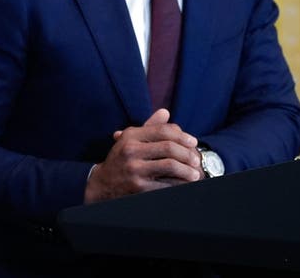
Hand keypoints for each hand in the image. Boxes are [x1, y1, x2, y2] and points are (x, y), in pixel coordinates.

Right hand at [84, 108, 201, 203]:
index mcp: (130, 136)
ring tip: (195, 174)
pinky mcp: (138, 187)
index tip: (193, 142)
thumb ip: (149, 127)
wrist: (102, 183)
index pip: (162, 131)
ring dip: (187, 170)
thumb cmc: (121, 158)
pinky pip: (166, 185)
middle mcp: (130, 150)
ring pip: (170, 166)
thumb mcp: (130, 140)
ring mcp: (134, 169)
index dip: (182, 136)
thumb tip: (165, 112)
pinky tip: (185, 185)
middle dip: (187, 154)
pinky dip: (179, 185)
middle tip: (196, 160)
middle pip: (169, 147)